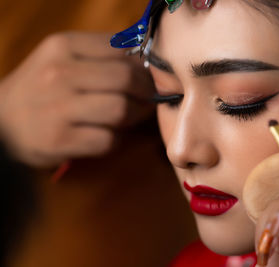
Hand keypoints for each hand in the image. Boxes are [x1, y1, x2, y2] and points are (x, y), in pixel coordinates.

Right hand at [0, 32, 154, 166]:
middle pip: (127, 79)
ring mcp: (57, 107)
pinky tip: (107, 136)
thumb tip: (147, 62)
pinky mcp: (59, 140)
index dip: (143, 67)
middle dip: (145, 93)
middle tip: (146, 101)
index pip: (122, 50)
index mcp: (63, 46)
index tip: (147, 79)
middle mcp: (59, 73)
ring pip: (121, 109)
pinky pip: (109, 140)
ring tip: (127, 119)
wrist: (2, 123)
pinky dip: (116, 141)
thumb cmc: (41, 89)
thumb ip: (102, 55)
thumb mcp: (63, 59)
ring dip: (133, 118)